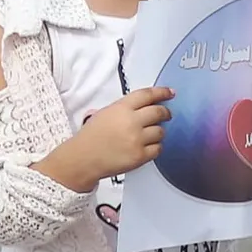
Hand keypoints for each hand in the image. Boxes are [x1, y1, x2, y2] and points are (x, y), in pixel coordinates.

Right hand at [53, 85, 172, 187]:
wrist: (82, 158)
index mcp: (121, 108)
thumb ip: (124, 108)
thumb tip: (144, 106)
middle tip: (166, 114)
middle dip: (165, 113)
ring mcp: (137, 139)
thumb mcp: (103, 113)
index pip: (148, 95)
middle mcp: (131, 122)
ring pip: (161, 131)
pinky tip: (146, 147)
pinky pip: (158, 149)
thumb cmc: (90, 138)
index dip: (162, 92)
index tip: (169, 93)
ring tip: (149, 135)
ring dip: (158, 132)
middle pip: (159, 112)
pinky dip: (155, 147)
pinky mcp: (140, 156)